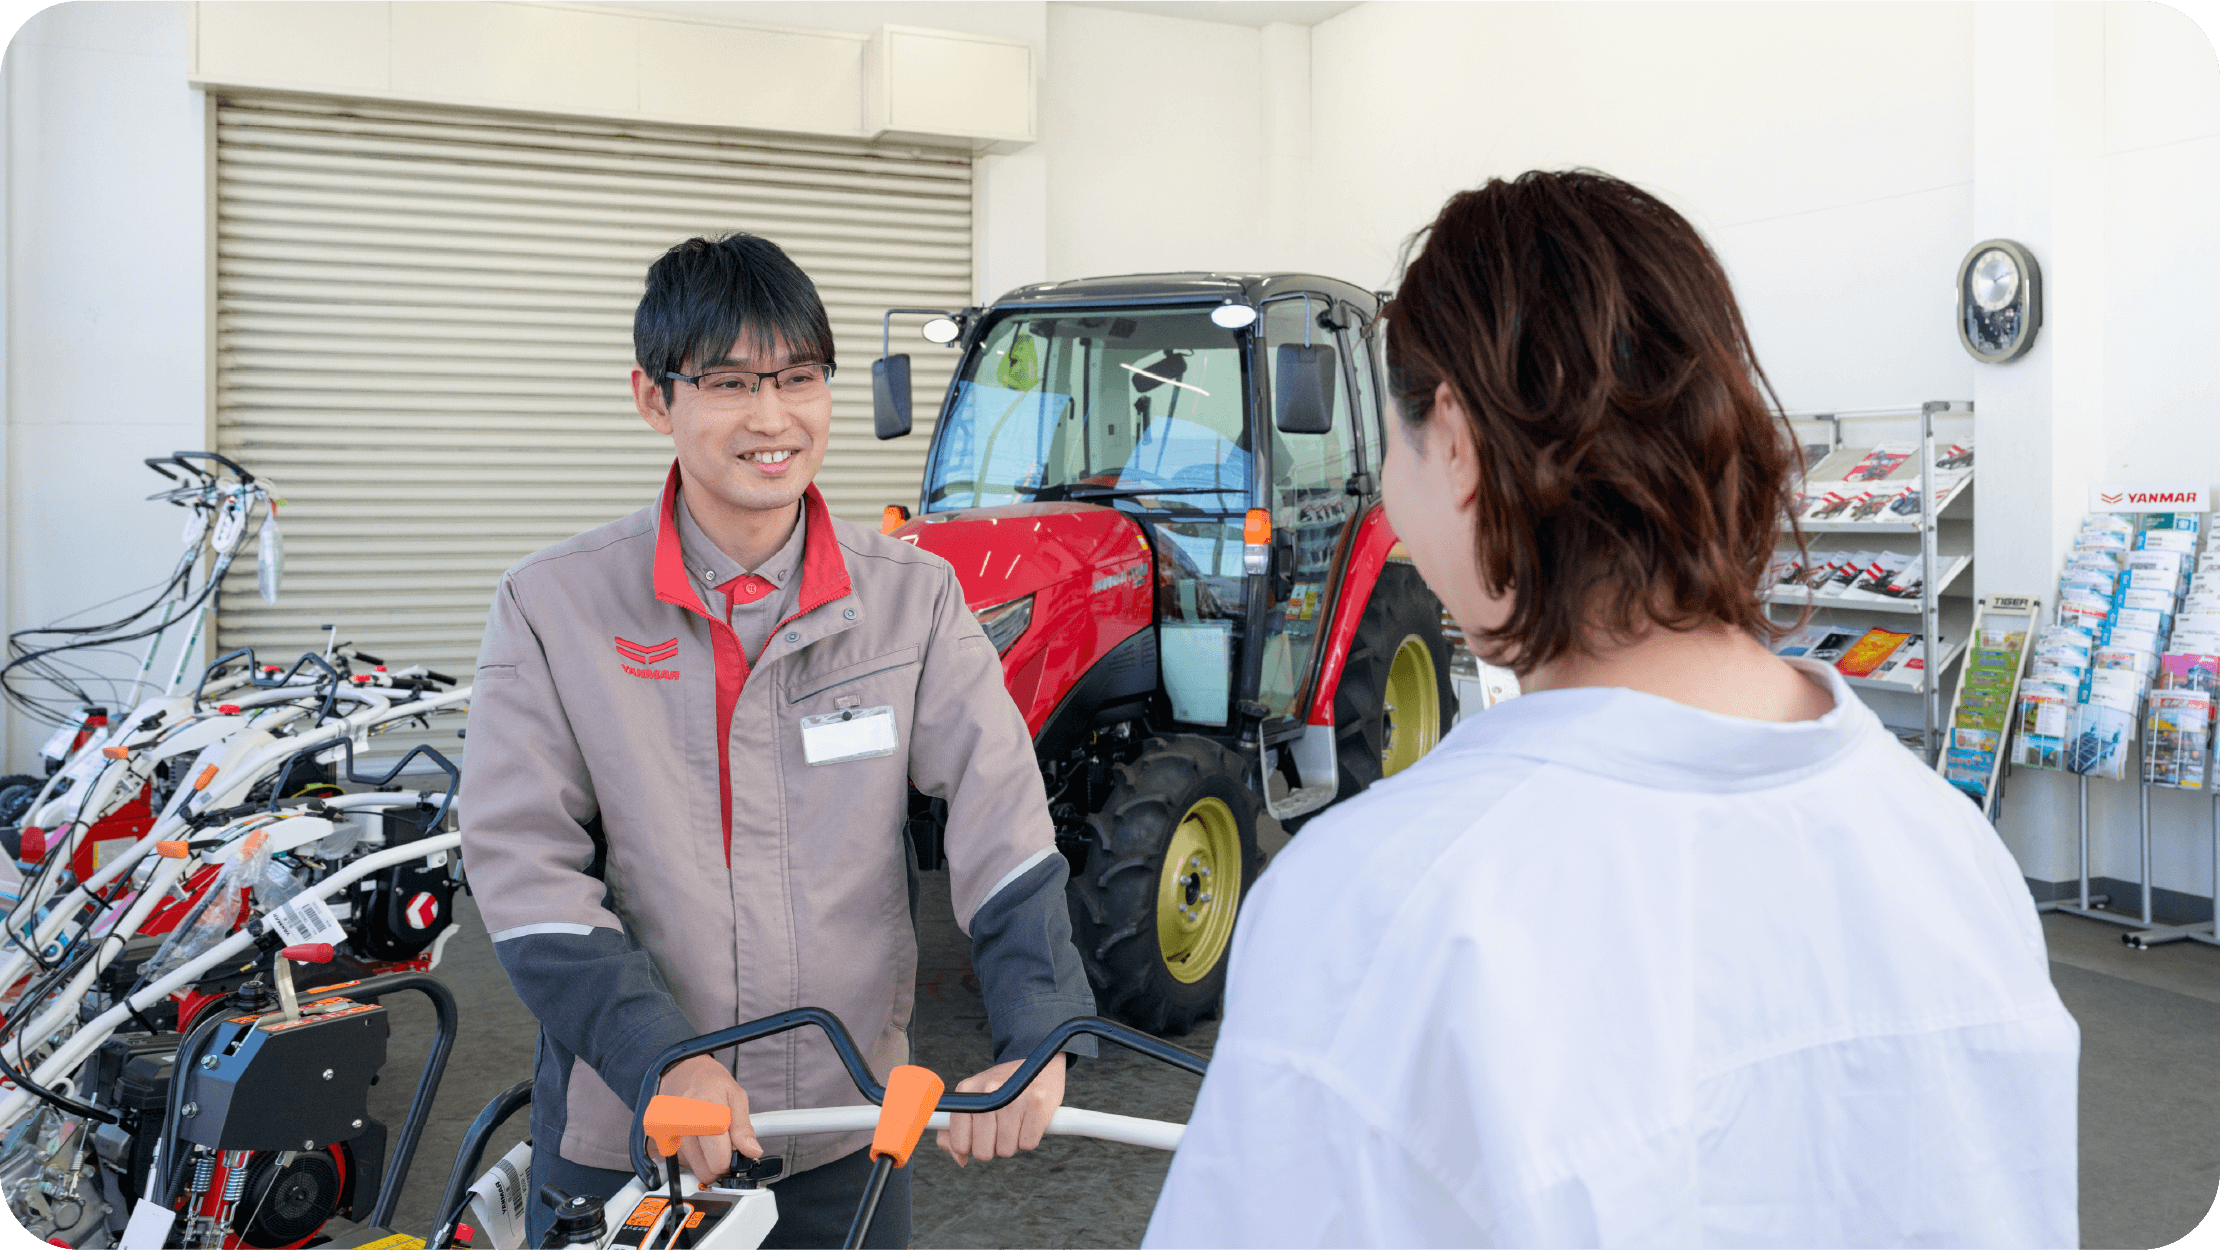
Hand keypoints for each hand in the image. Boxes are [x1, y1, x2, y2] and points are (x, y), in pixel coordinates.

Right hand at [657, 1054, 763, 1183]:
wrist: (679, 1069)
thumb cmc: (708, 1081)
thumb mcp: (736, 1096)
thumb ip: (744, 1128)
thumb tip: (752, 1152)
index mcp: (706, 1116)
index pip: (719, 1161)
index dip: (732, 1161)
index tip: (736, 1153)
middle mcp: (683, 1127)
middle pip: (705, 1171)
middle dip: (719, 1163)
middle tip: (724, 1145)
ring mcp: (669, 1134)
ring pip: (693, 1168)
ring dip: (705, 1159)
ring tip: (709, 1135)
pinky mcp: (660, 1139)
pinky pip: (681, 1160)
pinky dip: (692, 1154)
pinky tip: (696, 1135)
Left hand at [935, 1054, 1065, 1166]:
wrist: (1039, 1065)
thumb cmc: (1002, 1091)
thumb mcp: (974, 1102)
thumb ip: (955, 1132)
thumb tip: (961, 1159)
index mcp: (966, 1091)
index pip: (959, 1143)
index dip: (971, 1147)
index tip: (981, 1136)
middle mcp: (987, 1090)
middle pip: (983, 1152)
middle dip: (993, 1148)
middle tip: (1001, 1129)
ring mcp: (1013, 1095)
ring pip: (1006, 1150)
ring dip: (1013, 1143)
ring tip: (1017, 1122)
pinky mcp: (1037, 1101)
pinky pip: (1028, 1144)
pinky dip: (1030, 1139)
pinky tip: (1029, 1121)